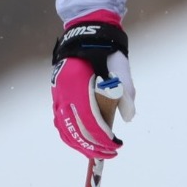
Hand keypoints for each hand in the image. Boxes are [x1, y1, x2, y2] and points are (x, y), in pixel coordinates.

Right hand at [51, 10, 136, 158]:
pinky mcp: (56, 96)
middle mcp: (63, 92)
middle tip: (111, 153)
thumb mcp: (120, 66)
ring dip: (81, 144)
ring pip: (65, 129)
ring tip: (98, 151)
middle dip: (94, 146)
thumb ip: (126, 91)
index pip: (89, 120)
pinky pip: (60, 122)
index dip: (102, 137)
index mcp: (78, 84)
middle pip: (76, 130)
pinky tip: (83, 141)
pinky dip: (71, 135)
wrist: (86, 34)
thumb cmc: (105, 50)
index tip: (116, 145)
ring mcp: (57, 94)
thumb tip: (129, 117)